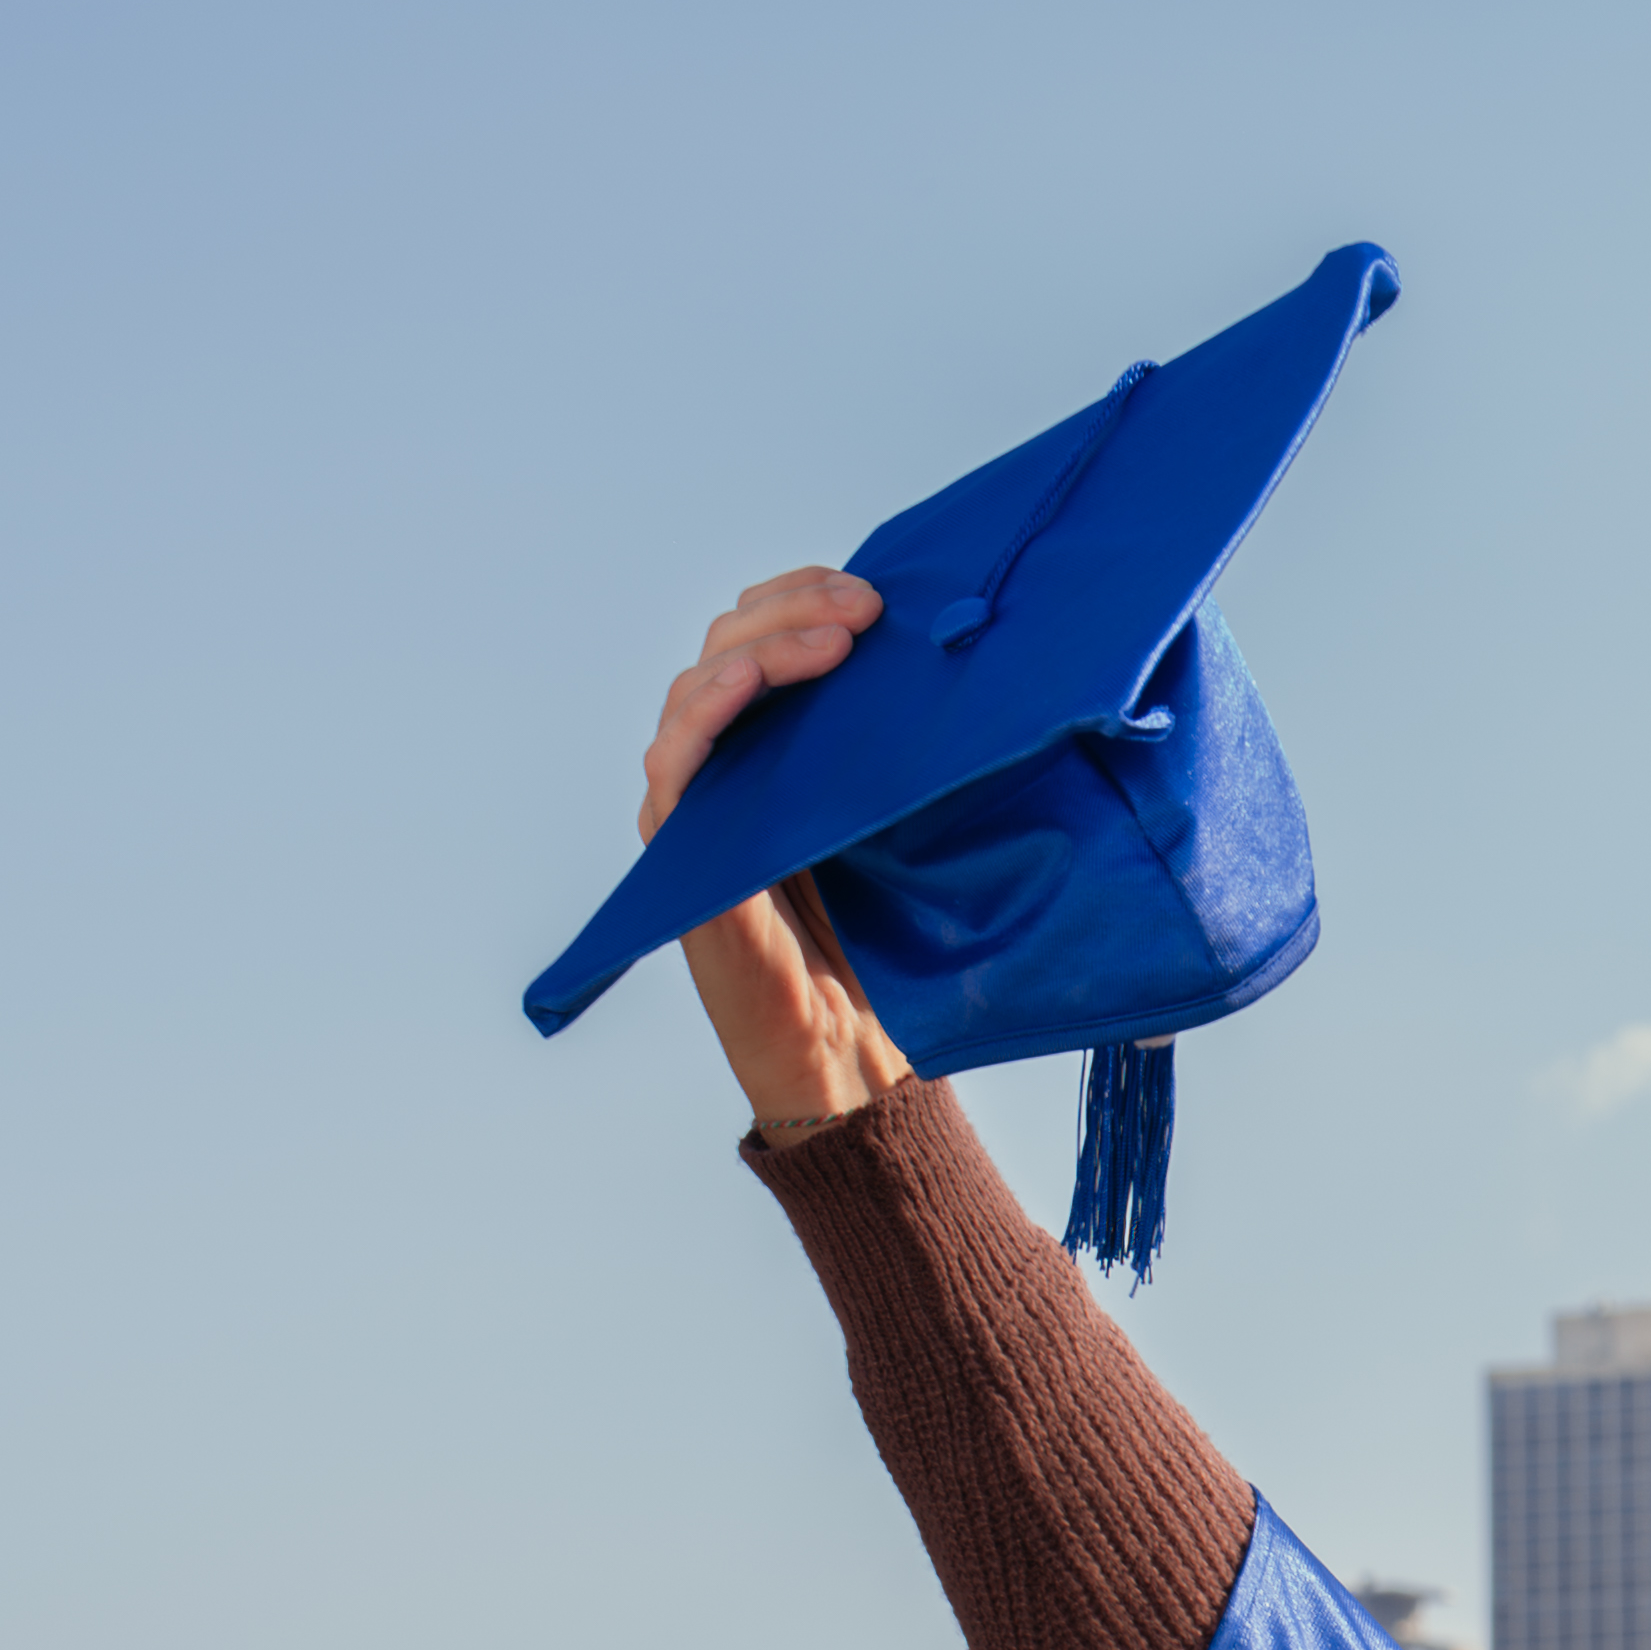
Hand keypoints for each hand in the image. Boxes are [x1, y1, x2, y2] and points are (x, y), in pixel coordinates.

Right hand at [647, 569, 911, 1127]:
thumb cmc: (888, 948)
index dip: (807, 596)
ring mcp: (698, 807)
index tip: (878, 593)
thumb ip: (911, 753)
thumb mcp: (912, 824)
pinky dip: (705, 712)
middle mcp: (729, 767)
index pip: (769, 635)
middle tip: (865, 608)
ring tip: (830, 638)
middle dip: (794, 607)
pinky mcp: (683, 854)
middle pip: (732, 644)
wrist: (856, 1056)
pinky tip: (749, 682)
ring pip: (699, 687)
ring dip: (761, 645)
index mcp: (778, 749)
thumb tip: (976, 673)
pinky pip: (674, 763)